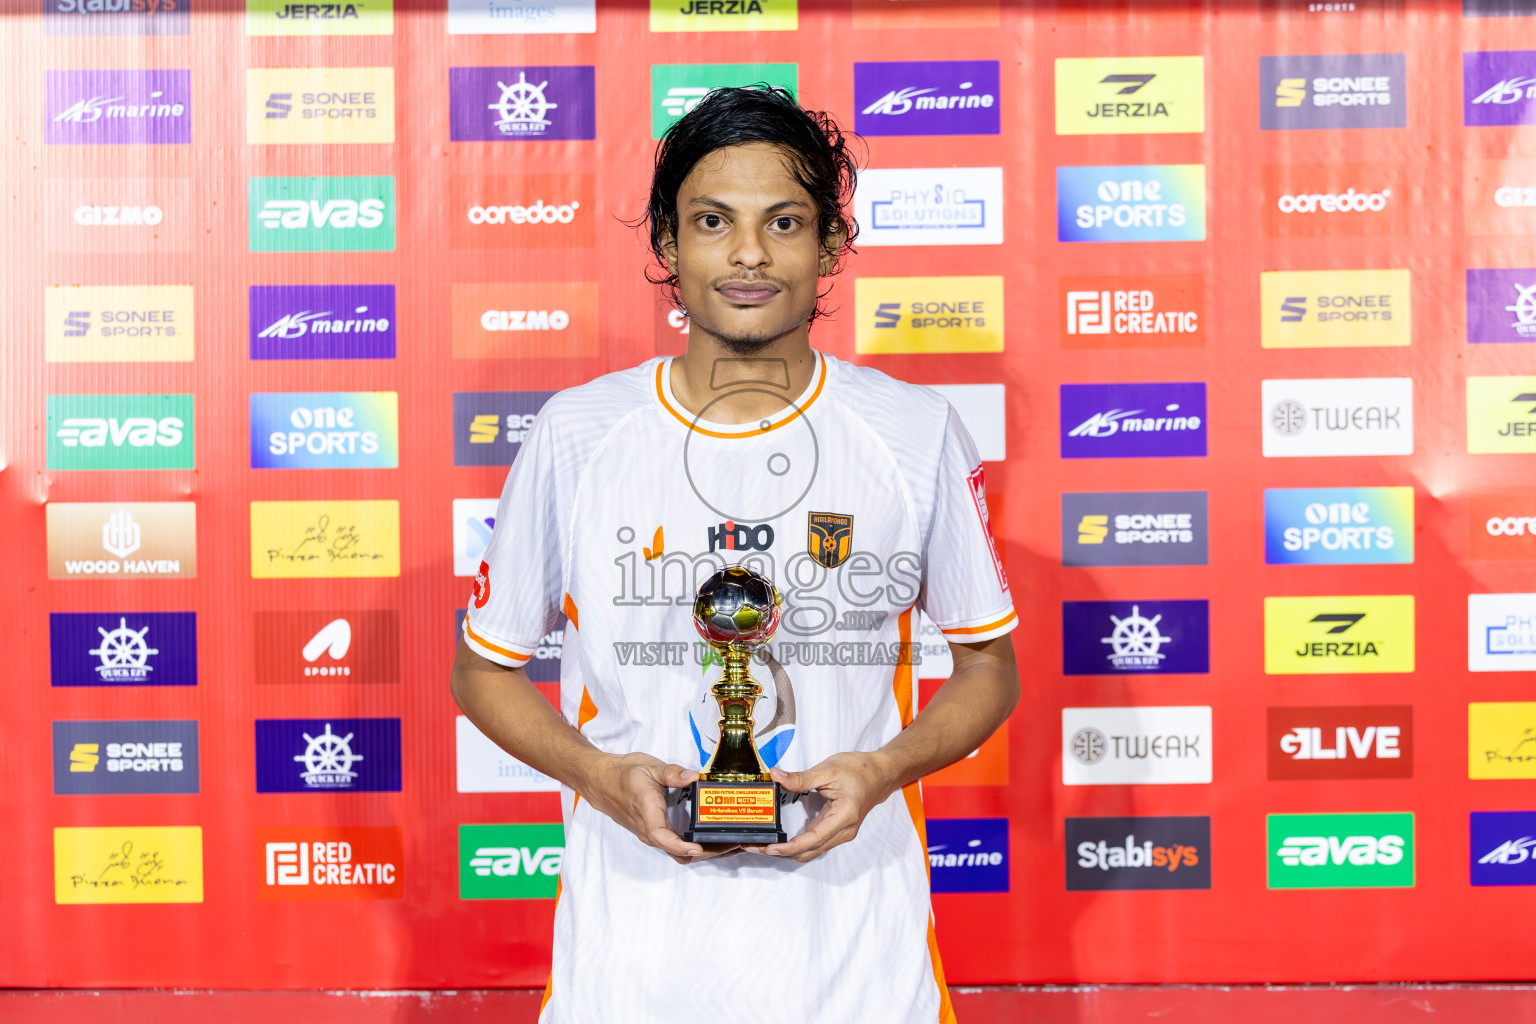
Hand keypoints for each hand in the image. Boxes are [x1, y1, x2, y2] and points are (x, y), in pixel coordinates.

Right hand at [575, 752, 734, 863]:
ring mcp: (653, 834)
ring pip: (679, 852)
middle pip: (679, 852)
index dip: (682, 846)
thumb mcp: (649, 767)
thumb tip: (693, 776)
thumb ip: (672, 773)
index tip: (699, 847)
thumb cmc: (624, 775)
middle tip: (733, 844)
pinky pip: (676, 846)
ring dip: (704, 851)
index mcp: (648, 815)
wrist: (603, 781)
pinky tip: (711, 837)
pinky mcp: (656, 833)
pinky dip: (695, 846)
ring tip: (728, 843)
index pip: (664, 838)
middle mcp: (650, 831)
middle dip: (707, 853)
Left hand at [748, 752, 897, 862]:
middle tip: (755, 847)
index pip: (813, 840)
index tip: (770, 848)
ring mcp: (841, 833)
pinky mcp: (836, 830)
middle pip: (809, 851)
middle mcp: (844, 831)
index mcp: (844, 817)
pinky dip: (797, 844)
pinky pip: (814, 843)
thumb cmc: (861, 770)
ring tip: (763, 845)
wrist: (882, 774)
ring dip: (787, 851)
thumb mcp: (828, 769)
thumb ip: (801, 778)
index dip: (789, 847)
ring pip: (811, 850)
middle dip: (781, 853)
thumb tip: (776, 776)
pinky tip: (781, 840)